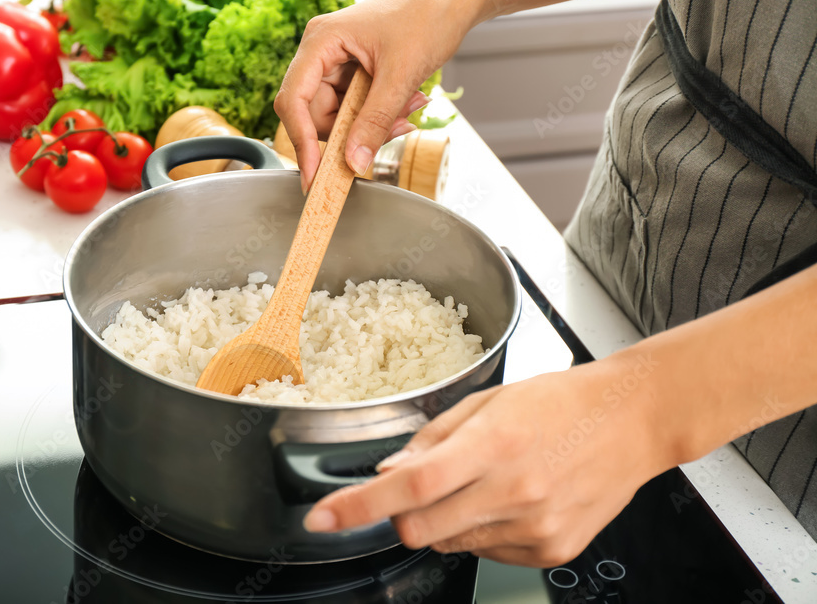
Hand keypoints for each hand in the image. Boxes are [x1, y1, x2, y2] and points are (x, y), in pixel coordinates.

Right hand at [274, 0, 474, 191]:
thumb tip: (353, 161)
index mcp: (321, 41)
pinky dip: (379, 116)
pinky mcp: (353, 73)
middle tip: (392, 132)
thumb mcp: (401, 75)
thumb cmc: (427, 15)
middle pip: (314, 115)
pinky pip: (355, 110)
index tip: (315, 175)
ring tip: (408, 110)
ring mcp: (337, 64)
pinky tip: (406, 104)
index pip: (294, 100)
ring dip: (372, 125)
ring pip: (339, 117)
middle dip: (351, 132)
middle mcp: (321, 53)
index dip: (301, 141)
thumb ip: (375, 121)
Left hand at [302, 362, 671, 567]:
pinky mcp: (552, 550)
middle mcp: (514, 493)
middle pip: (418, 528)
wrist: (633, 421)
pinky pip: (489, 553)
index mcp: (493, 445)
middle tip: (426, 484)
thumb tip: (389, 473)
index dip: (358, 506)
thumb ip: (433, 439)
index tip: (322, 519)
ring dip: (447, 518)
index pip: (409, 486)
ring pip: (450, 543)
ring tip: (486, 481)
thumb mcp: (489, 402)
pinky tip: (511, 500)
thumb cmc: (560, 401)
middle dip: (403, 512)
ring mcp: (534, 528)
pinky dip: (482, 531)